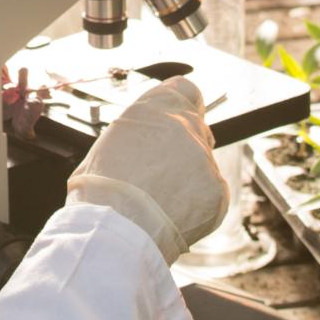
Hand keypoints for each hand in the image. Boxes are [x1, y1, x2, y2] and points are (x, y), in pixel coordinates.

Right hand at [66, 78, 228, 264]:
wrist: (116, 229)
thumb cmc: (101, 190)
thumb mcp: (110, 142)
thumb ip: (140, 129)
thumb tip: (150, 134)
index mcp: (154, 108)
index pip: (185, 90)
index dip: (182, 107)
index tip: (177, 122)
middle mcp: (184, 125)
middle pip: (196, 129)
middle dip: (184, 148)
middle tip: (161, 174)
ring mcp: (204, 157)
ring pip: (203, 165)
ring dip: (188, 180)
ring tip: (157, 203)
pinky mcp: (218, 189)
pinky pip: (211, 194)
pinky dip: (197, 206)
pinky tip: (171, 216)